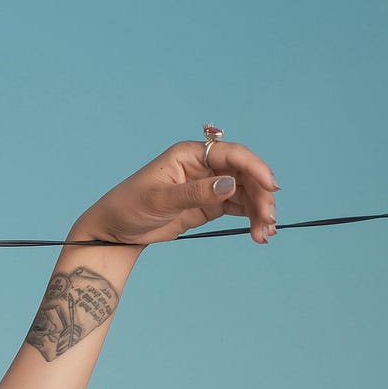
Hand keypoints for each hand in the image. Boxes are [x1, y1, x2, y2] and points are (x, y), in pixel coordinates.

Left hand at [73, 139, 279, 244]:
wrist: (116, 230)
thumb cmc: (129, 207)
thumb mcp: (159, 200)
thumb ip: (195, 193)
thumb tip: (230, 185)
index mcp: (189, 155)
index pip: (231, 154)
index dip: (255, 167)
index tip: (271, 187)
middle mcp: (203, 166)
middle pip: (244, 174)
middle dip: (261, 195)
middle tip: (267, 220)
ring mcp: (209, 186)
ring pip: (246, 192)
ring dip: (260, 210)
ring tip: (263, 234)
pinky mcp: (210, 204)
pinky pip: (239, 207)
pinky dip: (252, 218)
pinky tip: (259, 232)